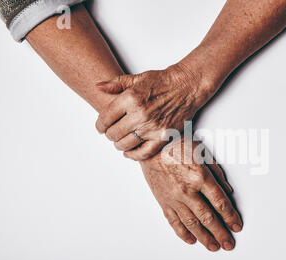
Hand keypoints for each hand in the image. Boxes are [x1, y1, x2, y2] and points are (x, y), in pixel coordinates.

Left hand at [95, 63, 214, 159]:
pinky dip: (134, 155)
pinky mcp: (163, 136)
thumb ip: (116, 83)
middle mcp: (140, 114)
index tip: (101, 127)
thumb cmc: (163, 82)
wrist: (186, 87)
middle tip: (112, 132)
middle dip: (109, 134)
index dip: (100, 125)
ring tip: (120, 140)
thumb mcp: (137, 78)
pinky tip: (129, 152)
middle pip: (114, 133)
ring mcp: (152, 127)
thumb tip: (99, 86)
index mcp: (130, 98)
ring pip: (125, 144)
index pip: (105, 118)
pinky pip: (144, 153)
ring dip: (119, 144)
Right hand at [140, 138, 242, 251]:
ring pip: (191, 223)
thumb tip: (228, 192)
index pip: (220, 202)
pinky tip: (190, 240)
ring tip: (213, 247)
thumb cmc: (177, 145)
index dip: (230, 216)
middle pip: (207, 217)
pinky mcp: (163, 201)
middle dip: (220, 233)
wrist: (150, 146)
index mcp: (200, 176)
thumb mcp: (202, 152)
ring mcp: (174, 197)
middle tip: (228, 244)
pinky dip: (182, 232)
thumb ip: (217, 173)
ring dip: (204, 237)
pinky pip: (173, 221)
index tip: (236, 226)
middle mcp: (187, 190)